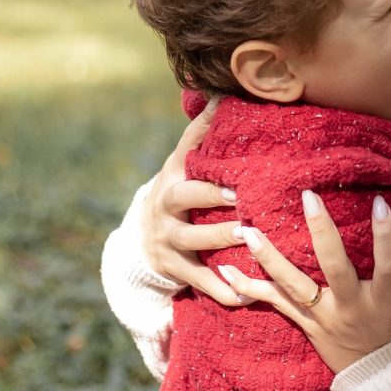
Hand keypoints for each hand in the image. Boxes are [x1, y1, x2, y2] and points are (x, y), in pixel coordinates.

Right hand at [140, 98, 246, 305]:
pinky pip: (198, 281)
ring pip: (192, 243)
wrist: (143, 236)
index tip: (234, 175)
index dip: (208, 168)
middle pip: (184, 201)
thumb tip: (218, 93)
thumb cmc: (178, 189)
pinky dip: (220, 290)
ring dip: (220, 243)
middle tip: (241, 204)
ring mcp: (167, 240)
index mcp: (173, 176)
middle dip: (210, 202)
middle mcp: (166, 207)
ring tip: (247, 242)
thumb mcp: (182, 160)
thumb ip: (201, 131)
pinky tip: (243, 297)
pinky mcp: (174, 269)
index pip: (187, 165)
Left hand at [216, 192, 390, 372]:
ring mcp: (324, 318)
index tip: (378, 202)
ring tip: (249, 231)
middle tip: (308, 198)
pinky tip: (225, 270)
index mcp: (384, 301)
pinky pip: (275, 304)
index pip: (389, 267)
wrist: (379, 375)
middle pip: (335, 269)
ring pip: (294, 287)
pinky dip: (248, 288)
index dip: (386, 237)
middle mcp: (352, 308)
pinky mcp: (305, 325)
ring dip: (270, 258)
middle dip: (322, 233)